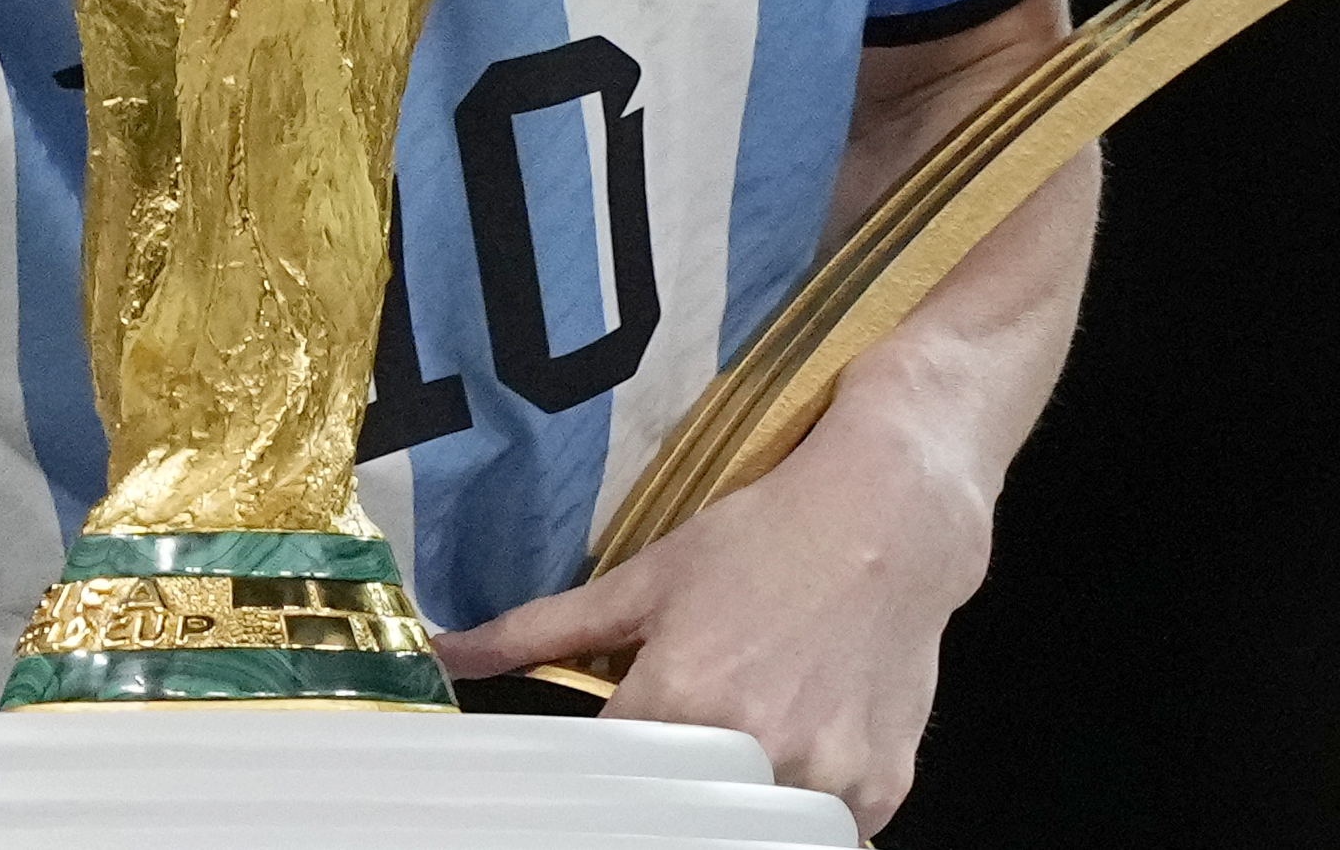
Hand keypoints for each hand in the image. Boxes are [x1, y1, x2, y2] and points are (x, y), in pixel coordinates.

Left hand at [434, 398, 991, 834]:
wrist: (889, 521)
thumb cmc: (763, 541)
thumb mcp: (645, 578)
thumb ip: (542, 631)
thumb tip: (450, 653)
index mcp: (683, 700)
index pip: (608, 790)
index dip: (594, 786)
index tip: (596, 780)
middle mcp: (758, 750)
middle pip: (684, 815)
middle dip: (670, 793)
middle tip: (677, 754)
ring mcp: (828, 778)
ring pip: (758, 829)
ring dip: (741, 800)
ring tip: (747, 732)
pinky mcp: (881, 791)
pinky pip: (827, 829)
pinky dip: (806, 802)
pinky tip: (803, 738)